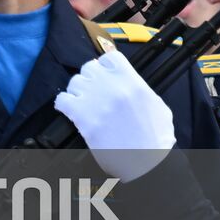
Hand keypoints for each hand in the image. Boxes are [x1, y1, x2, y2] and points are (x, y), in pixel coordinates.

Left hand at [54, 49, 175, 181]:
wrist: (146, 163)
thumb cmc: (155, 139)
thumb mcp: (157, 106)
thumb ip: (140, 89)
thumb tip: (128, 81)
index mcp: (132, 82)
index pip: (110, 57)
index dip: (105, 66)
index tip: (105, 74)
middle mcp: (112, 86)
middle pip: (89, 68)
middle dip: (90, 79)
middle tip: (94, 92)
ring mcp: (96, 100)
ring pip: (75, 82)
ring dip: (78, 92)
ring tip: (84, 103)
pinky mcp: (82, 116)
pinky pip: (62, 100)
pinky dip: (64, 104)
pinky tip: (71, 111)